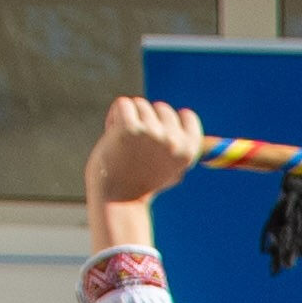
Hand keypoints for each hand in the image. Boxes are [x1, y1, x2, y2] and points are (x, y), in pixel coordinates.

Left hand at [83, 96, 205, 249]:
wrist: (118, 198)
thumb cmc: (144, 184)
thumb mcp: (173, 169)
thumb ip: (181, 147)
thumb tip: (188, 117)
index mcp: (189, 150)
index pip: (188, 117)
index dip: (168, 123)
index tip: (157, 137)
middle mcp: (173, 140)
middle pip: (161, 108)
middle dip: (146, 120)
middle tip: (136, 144)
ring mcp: (152, 133)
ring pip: (139, 104)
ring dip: (128, 119)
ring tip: (123, 142)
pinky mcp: (129, 128)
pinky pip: (123, 104)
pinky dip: (115, 116)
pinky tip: (112, 134)